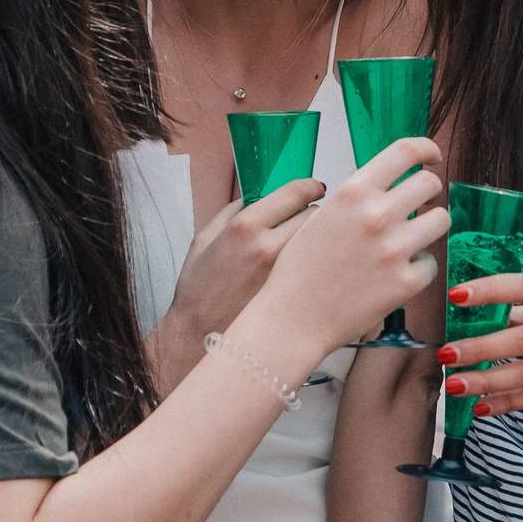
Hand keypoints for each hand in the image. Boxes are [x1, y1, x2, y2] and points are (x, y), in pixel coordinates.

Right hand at [152, 180, 325, 389]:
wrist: (199, 334)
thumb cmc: (199, 288)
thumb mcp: (205, 238)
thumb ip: (234, 210)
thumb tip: (261, 193)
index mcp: (245, 227)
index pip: (295, 193)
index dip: (311, 186)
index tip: (316, 187)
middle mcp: (269, 248)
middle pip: (317, 216)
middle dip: (316, 215)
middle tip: (311, 221)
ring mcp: (287, 275)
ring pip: (323, 244)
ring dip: (321, 240)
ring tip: (310, 248)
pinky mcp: (296, 297)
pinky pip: (319, 270)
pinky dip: (319, 266)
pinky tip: (309, 272)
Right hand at [255, 138, 448, 355]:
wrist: (293, 319)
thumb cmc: (300, 270)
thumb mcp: (321, 217)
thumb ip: (354, 197)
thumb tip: (383, 183)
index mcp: (354, 192)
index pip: (405, 151)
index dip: (425, 149)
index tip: (431, 155)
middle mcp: (378, 215)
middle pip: (429, 184)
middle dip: (429, 192)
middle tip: (420, 204)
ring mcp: (395, 249)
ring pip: (440, 220)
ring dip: (429, 226)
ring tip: (410, 239)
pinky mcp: (407, 282)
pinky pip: (430, 263)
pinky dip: (417, 268)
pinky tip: (394, 275)